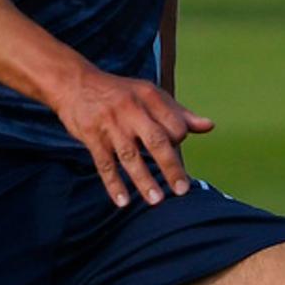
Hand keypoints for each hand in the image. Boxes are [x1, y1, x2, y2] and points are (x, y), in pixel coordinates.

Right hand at [45, 64, 214, 207]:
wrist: (75, 83)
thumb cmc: (120, 93)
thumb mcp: (150, 95)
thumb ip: (179, 113)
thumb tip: (209, 126)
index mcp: (150, 98)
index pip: (174, 125)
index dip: (179, 140)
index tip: (176, 148)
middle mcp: (131, 110)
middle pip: (156, 141)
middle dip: (171, 167)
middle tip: (182, 190)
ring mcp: (111, 125)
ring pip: (130, 156)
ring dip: (143, 180)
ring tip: (156, 200)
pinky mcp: (91, 136)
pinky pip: (104, 164)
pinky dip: (113, 184)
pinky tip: (122, 202)